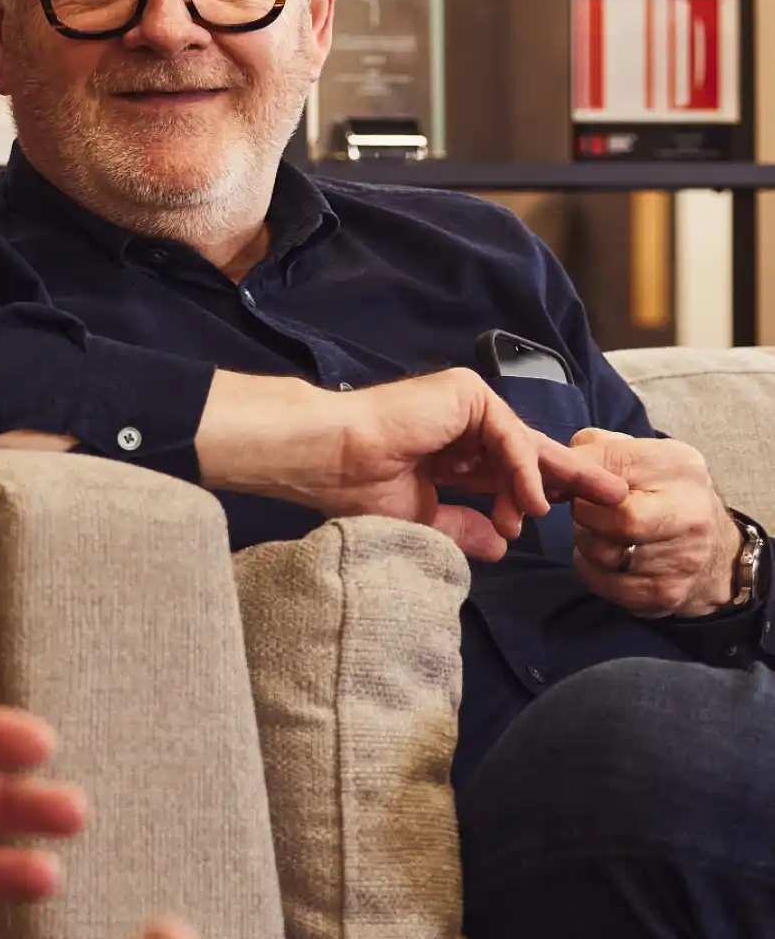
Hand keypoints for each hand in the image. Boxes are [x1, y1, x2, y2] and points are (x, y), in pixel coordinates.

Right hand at [198, 368, 624, 561]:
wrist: (325, 458)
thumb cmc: (352, 486)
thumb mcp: (420, 517)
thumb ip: (462, 527)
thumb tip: (503, 545)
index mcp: (445, 449)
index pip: (504, 470)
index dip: (536, 491)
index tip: (566, 516)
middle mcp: (458, 420)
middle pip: (527, 451)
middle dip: (570, 476)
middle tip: (613, 496)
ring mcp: (463, 403)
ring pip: (522, 445)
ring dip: (540, 485)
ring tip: (560, 514)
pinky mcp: (467, 394)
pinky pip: (509, 436)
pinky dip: (523, 470)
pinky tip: (530, 502)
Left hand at [568, 428, 742, 616]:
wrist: (711, 547)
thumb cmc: (657, 492)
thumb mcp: (635, 456)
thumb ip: (592, 449)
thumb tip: (548, 468)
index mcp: (680, 467)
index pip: (611, 467)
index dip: (579, 479)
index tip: (568, 485)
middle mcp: (691, 513)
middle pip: (619, 520)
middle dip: (586, 517)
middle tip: (586, 513)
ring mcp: (684, 558)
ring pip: (604, 555)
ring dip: (587, 544)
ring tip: (602, 533)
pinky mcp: (667, 593)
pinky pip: (603, 583)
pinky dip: (593, 571)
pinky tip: (609, 558)